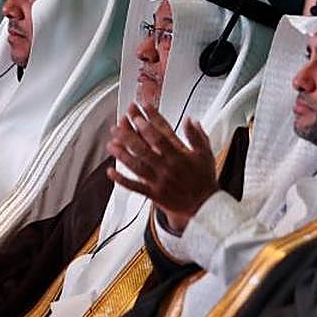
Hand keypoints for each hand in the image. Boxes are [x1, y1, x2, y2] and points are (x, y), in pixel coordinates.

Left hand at [105, 103, 218, 233]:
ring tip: (111, 144)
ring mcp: (159, 181)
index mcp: (179, 155)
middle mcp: (167, 167)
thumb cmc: (204, 179)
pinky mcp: (154, 194)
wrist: (206, 206)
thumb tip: (191, 120)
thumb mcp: (205, 154)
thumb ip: (197, 136)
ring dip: (122, 154)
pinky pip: (135, 186)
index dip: (150, 120)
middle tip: (118, 126)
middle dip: (129, 135)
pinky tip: (111, 171)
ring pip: (137, 166)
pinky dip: (122, 179)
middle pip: (144, 148)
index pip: (161, 134)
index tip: (140, 110)